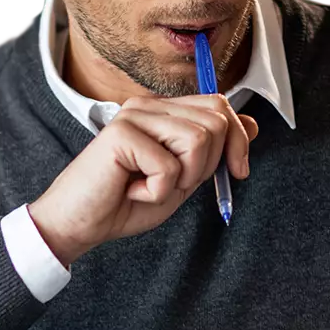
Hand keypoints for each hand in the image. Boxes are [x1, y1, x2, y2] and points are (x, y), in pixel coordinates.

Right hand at [27, 95, 256, 266]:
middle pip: (216, 119)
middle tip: (175, 184)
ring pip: (199, 140)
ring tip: (151, 186)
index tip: (237, 173)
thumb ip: (213, 152)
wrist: (78, 224)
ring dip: (183, 178)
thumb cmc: (123, 203)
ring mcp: (133, 117)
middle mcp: (147, 106)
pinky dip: (156, 191)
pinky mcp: (121, 134)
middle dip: (210, 163)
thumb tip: (251, 125)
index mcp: (162, 111)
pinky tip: (131, 191)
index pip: (219, 105)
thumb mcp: (182, 178)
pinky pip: (168, 166)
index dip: (238, 140)